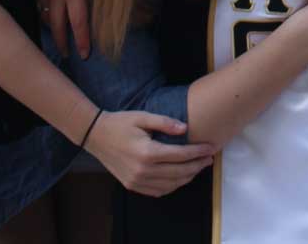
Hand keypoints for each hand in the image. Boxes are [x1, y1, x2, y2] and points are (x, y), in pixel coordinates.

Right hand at [28, 0, 90, 58]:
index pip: (79, 21)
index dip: (82, 39)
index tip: (85, 54)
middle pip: (58, 26)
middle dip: (62, 43)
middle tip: (68, 56)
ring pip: (47, 17)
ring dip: (53, 31)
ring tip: (59, 42)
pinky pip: (40, 6)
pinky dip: (45, 16)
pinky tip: (50, 20)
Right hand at [82, 109, 216, 196]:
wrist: (96, 136)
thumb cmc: (120, 123)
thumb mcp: (143, 116)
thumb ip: (165, 123)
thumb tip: (185, 129)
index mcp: (146, 152)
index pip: (180, 155)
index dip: (198, 152)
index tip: (211, 148)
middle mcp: (142, 170)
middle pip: (178, 172)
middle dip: (197, 165)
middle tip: (210, 159)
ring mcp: (136, 180)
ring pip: (170, 184)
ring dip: (187, 177)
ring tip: (198, 167)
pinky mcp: (132, 185)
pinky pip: (158, 191)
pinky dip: (172, 186)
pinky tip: (181, 177)